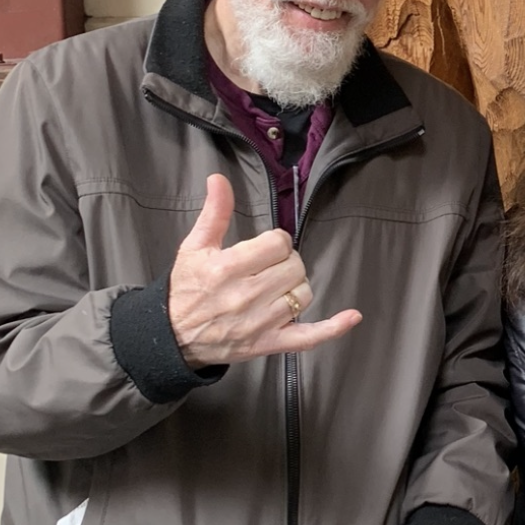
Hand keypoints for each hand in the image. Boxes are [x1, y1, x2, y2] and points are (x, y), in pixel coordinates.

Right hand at [168, 175, 360, 367]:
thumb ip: (213, 213)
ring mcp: (260, 324)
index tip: (265, 247)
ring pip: (303, 294)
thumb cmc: (186, 289)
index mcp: (227, 269)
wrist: (173, 337)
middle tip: (268, 267)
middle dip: (286, 262)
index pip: (278, 244)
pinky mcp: (269, 344)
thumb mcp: (194, 247)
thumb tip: (219, 179)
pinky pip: (309, 337)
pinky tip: (351, 316)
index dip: (277, 241)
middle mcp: (246, 296)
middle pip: (294, 267)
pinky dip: (333, 328)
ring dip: (296, 287)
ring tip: (276, 288)